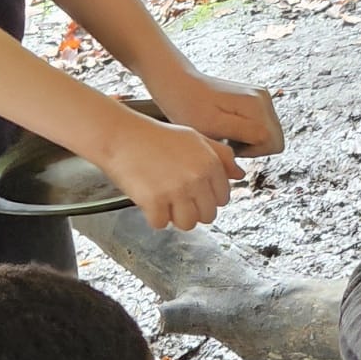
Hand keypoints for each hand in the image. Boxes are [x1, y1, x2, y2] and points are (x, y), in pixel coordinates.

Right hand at [97, 107, 241, 230]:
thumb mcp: (194, 138)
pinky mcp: (154, 201)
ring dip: (175, 216)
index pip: (222, 199)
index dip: (207, 198)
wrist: (120, 135)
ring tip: (164, 199)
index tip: (193, 192)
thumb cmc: (155, 136)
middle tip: (176, 196)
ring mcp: (176, 191)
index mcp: (210, 163)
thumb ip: (221, 156)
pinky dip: (153, 217)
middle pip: (207, 216)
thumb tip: (239, 175)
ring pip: (188, 224)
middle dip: (193, 210)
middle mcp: (197, 178)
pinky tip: (148, 199)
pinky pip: (161, 224)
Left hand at [147, 68, 283, 157]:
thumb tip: (270, 141)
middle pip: (275, 139)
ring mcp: (262, 97)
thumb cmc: (189, 108)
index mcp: (255, 104)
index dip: (252, 152)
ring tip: (226, 133)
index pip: (272, 143)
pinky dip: (248, 133)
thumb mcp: (213, 126)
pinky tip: (229, 128)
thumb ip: (245, 133)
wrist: (180, 85)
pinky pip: (263, 127)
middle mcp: (264, 98)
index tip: (228, 145)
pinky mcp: (258, 99)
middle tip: (226, 140)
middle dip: (253, 147)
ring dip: (250, 141)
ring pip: (270, 135)